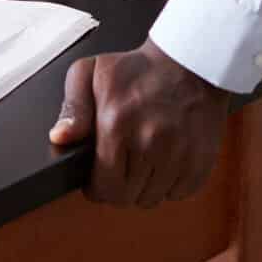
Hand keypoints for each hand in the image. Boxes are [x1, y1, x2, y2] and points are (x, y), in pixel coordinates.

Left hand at [49, 40, 230, 206]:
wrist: (190, 62)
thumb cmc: (138, 69)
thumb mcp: (91, 73)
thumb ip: (72, 108)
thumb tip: (60, 137)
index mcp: (117, 123)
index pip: (102, 187)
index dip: (95, 186)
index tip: (98, 174)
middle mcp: (150, 143)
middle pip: (125, 197)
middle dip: (117, 187)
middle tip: (121, 163)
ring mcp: (179, 154)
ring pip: (151, 199)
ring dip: (144, 186)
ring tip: (144, 158)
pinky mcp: (200, 161)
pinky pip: (178, 194)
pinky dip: (170, 183)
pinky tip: (165, 158)